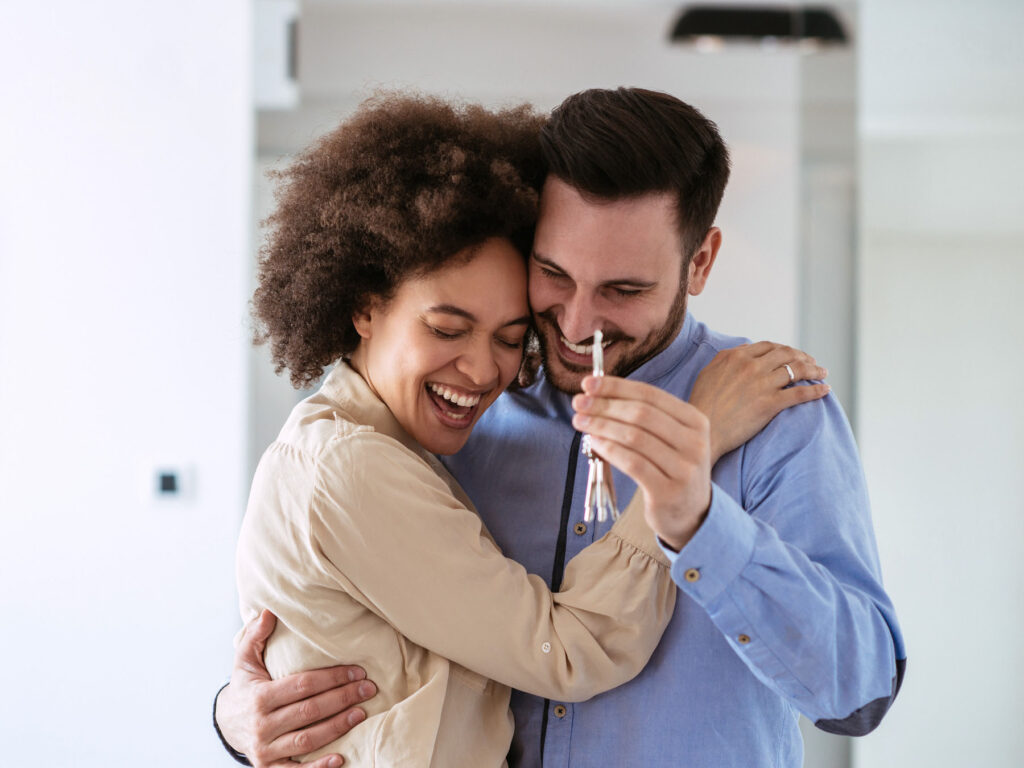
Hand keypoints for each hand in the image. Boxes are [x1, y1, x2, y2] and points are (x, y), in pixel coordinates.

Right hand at [215, 610, 377, 767]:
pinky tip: (341, 758)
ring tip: (361, 714)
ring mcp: (266, 750)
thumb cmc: (244, 688)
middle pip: (310, 711)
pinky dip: (319, 767)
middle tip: (369, 689)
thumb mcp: (244, 661)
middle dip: (342, 699)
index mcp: (259, 697)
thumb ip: (255, 635)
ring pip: (308, 740)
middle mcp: (262, 726)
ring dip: (338, 727)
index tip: (358, 671)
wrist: (226, 724)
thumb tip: (269, 612)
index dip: (332, 678)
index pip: (303, 685)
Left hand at [572, 376, 710, 550]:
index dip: (616, 387)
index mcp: (695, 421)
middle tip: (578, 403)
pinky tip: (594, 442)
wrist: (693, 515)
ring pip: (634, 437)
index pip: (651, 395)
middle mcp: (695, 443)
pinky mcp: (667, 492)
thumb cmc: (672, 469)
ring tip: (580, 421)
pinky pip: (632, 463)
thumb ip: (645, 417)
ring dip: (602, 426)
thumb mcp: (671, 438)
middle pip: (641, 414)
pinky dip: (609, 449)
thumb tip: (598, 393)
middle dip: (605, 405)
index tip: (588, 383)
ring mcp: (683, 469)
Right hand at [689, 342, 829, 463]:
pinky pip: (799, 393)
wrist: (703, 430)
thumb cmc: (702, 405)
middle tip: (812, 363)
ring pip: (796, 370)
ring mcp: (761, 384)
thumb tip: (742, 353)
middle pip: (786, 354)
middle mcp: (750, 366)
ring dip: (814, 370)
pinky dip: (816, 390)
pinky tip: (825, 390)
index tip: (792, 355)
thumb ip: (726, 360)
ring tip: (823, 373)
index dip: (784, 349)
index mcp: (735, 356)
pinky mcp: (770, 404)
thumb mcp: (708, 373)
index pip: (768, 346)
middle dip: (803, 356)